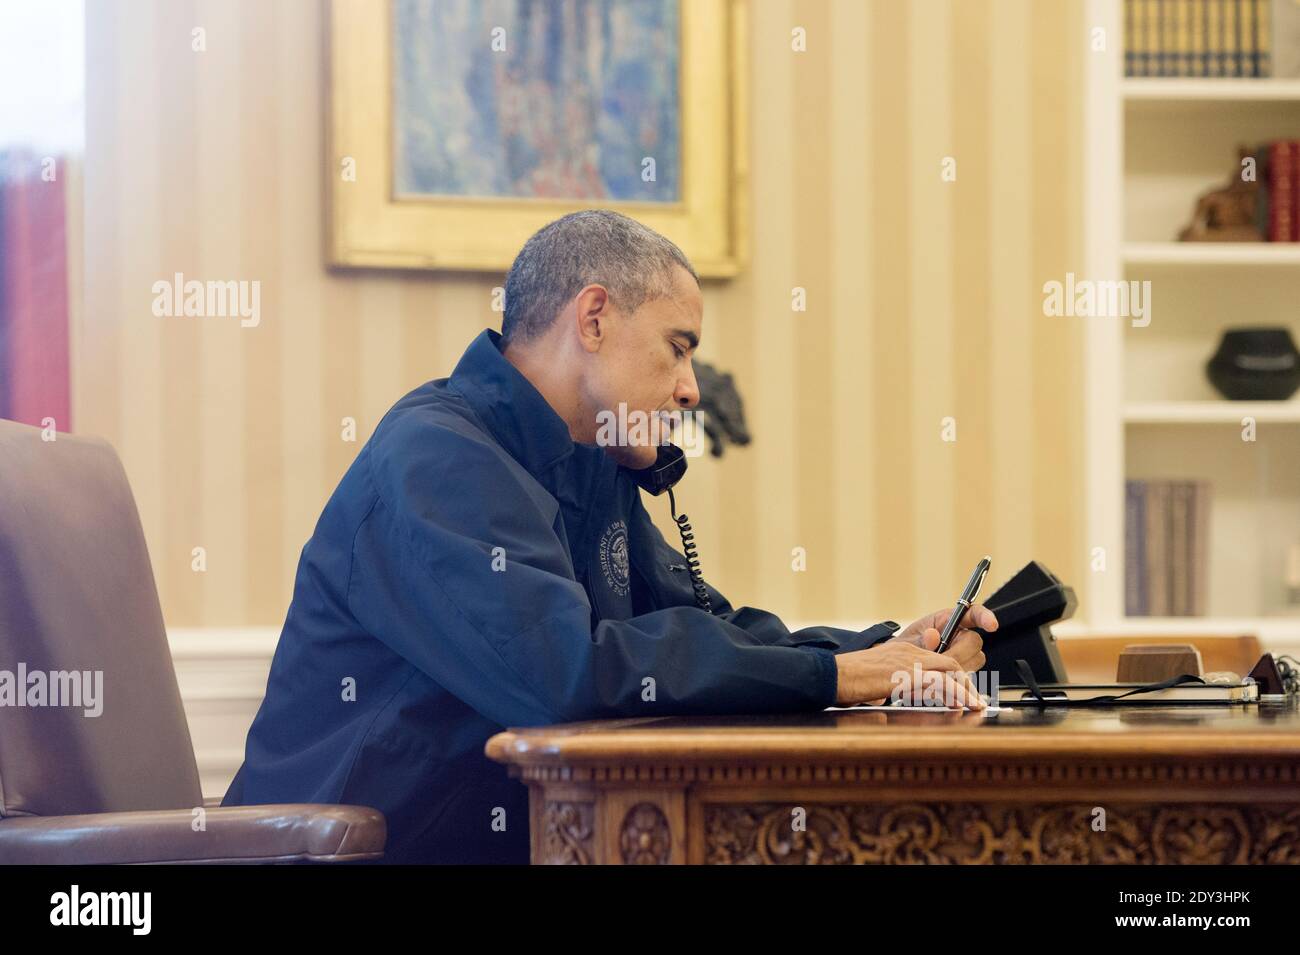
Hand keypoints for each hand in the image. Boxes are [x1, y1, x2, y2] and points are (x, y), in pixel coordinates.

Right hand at [834, 639, 986, 708]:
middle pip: (949, 662)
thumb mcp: (877, 677)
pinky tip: (962, 705)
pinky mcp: (906, 675)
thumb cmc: (848, 678)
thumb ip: (894, 682)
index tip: (962, 692)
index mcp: (903, 651)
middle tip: (975, 700)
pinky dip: (956, 693)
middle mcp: (909, 653)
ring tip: (976, 705)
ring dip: (966, 690)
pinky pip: (940, 683)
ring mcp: (908, 663)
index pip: (938, 660)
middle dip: (966, 682)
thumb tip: (897, 697)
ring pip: (950, 670)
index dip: (955, 676)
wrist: (832, 674)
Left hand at [891, 604, 995, 673]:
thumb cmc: (903, 651)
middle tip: (939, 662)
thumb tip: (932, 636)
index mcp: (947, 620)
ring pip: (975, 661)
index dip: (985, 617)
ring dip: (957, 668)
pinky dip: (955, 681)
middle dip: (959, 654)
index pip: (972, 613)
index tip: (992, 625)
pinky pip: (968, 677)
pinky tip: (940, 683)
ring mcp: (963, 654)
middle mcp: (959, 636)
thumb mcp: (906, 643)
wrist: (899, 670)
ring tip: (935, 672)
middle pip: (974, 642)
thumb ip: (919, 640)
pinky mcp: (963, 671)